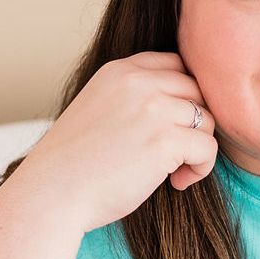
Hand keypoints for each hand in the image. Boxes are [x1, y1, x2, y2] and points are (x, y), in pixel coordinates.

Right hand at [29, 51, 218, 233]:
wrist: (51, 193)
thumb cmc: (73, 165)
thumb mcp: (97, 111)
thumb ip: (131, 99)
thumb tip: (181, 108)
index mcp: (119, 71)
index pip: (175, 65)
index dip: (183, 97)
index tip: (171, 127)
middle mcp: (138, 82)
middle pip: (197, 91)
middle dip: (194, 124)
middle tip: (175, 154)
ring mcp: (153, 109)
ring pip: (207, 119)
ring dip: (198, 148)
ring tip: (174, 171)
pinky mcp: (165, 141)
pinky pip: (208, 148)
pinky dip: (200, 168)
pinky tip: (176, 183)